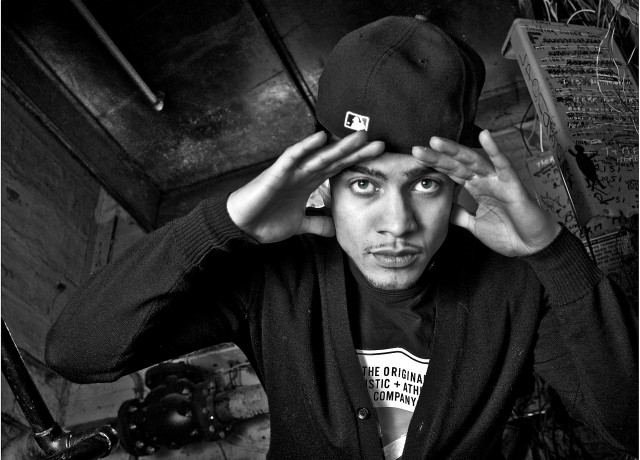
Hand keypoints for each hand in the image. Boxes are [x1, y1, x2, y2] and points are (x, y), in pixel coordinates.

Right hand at [227, 130, 384, 242]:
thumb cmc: (266, 221)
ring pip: (319, 155)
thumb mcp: (299, 225)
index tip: (380, 158)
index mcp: (310, 183)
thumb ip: (317, 224)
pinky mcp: (276, 173)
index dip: (358, 162)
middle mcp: (303, 173)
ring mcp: (290, 171)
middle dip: (356, 151)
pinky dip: (305, 147)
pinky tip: (320, 137)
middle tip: (380, 143)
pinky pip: (292, 157)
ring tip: (360, 136)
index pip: (338, 169)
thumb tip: (336, 230)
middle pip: (334, 159)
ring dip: (339, 146)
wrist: (242, 226)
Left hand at [412, 130, 560, 256]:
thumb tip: (443, 209)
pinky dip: (494, 150)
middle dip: (437, 157)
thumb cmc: (508, 234)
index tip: (414, 161)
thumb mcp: (474, 225)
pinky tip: (485, 135)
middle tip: (416, 149)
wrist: (532, 247)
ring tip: (437, 141)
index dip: (434, 166)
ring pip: (473, 160)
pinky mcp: (513, 185)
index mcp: (475, 188)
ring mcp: (498, 180)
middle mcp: (484, 180)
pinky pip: (503, 164)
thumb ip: (459, 215)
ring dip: (455, 150)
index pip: (450, 173)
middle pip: (456, 164)